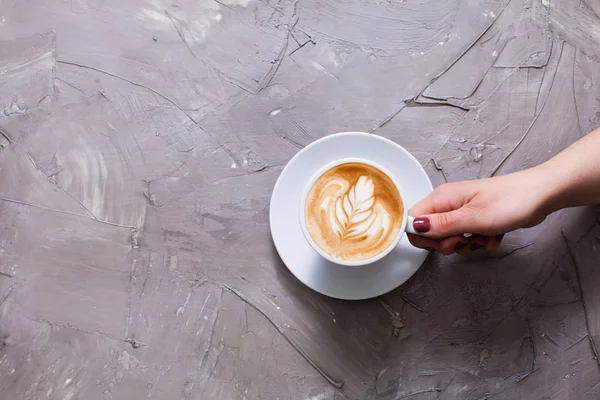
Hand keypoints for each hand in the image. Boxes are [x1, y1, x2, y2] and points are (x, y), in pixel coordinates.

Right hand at [408, 168, 554, 254]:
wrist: (541, 195)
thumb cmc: (511, 200)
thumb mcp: (473, 218)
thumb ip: (441, 225)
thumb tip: (414, 226)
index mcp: (442, 198)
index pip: (413, 220)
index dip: (423, 237)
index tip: (442, 242)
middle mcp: (448, 203)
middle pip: (430, 232)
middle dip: (446, 244)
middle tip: (464, 241)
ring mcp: (462, 211)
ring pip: (449, 238)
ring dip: (466, 244)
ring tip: (483, 236)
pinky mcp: (475, 218)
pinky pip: (467, 237)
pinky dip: (480, 241)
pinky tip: (493, 235)